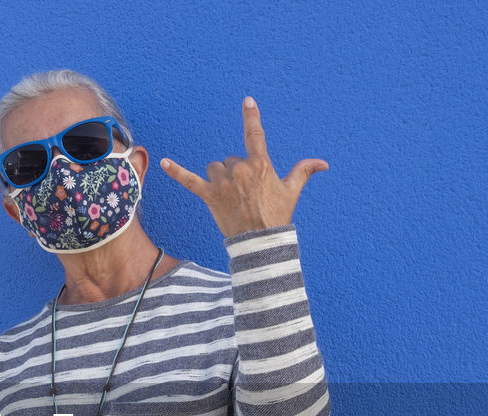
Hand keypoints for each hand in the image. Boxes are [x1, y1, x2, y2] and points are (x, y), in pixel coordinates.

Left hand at [160, 96, 328, 236]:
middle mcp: (240, 170)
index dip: (251, 117)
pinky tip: (162, 163)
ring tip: (231, 198)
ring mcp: (223, 183)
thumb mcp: (292, 191)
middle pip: (230, 159)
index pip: (255, 135)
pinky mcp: (209, 196)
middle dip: (236, 172)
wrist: (260, 241)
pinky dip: (176, 172)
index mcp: (260, 165)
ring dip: (220, 178)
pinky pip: (189, 180)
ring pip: (214, 168)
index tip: (247, 101)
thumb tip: (324, 163)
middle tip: (246, 194)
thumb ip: (304, 171)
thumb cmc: (277, 215)